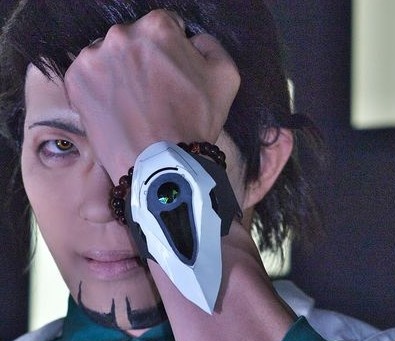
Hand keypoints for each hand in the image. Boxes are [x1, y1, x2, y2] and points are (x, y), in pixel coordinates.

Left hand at [64, 10, 240, 180]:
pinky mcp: (76, 80)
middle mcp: (122, 34)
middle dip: (141, 61)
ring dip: (118, 74)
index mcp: (157, 26)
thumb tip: (193, 40)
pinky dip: (98, 90)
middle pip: (132, 40)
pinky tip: (115, 110)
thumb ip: (209, 45)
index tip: (170, 77)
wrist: (161, 168)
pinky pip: (87, 77)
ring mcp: (94, 57)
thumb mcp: (225, 78)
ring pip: (108, 57)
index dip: (170, 54)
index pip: (163, 27)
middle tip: (151, 96)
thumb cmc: (193, 125)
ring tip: (132, 106)